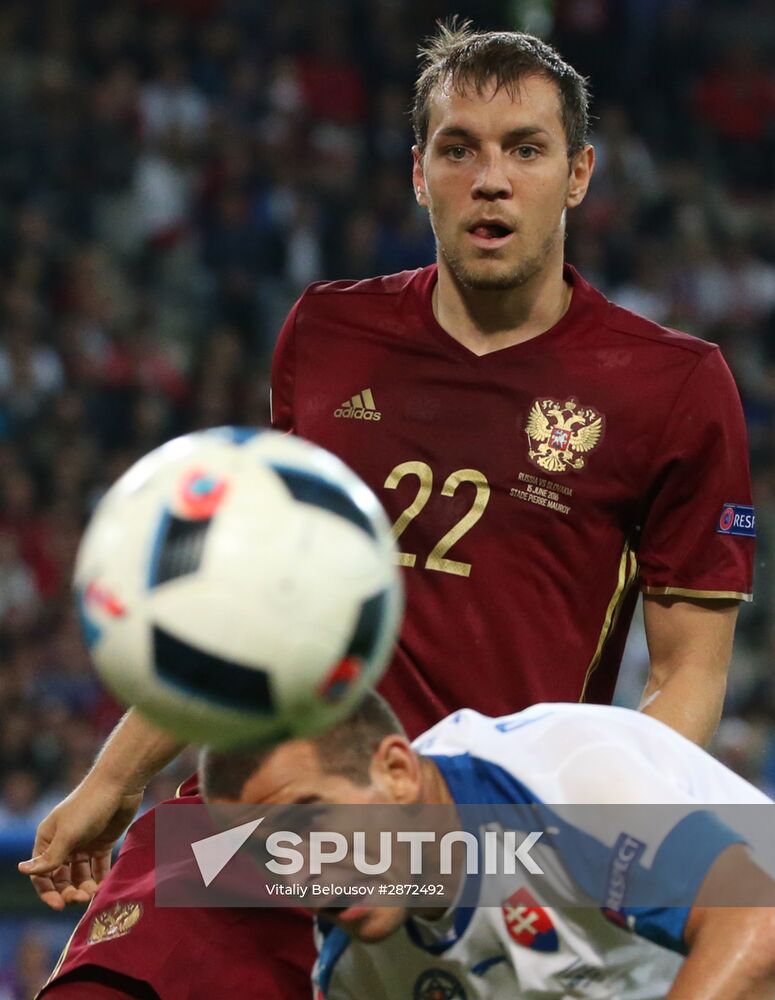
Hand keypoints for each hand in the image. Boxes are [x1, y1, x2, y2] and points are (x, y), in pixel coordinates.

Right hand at [17, 776, 143, 909]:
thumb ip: (50, 857)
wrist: (120, 784)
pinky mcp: (102, 844)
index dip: (48, 892)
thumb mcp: (68, 834)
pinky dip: (100, 879)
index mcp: (48, 839)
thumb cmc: (89, 806)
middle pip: (62, 877)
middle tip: (82, 898)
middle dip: (69, 891)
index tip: (60, 906)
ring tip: (94, 894)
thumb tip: (22, 871)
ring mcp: (83, 844)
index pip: (42, 873)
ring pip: (81, 875)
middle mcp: (63, 843)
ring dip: (85, 887)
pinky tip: (105, 888)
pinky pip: (98, 868)